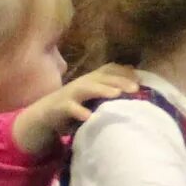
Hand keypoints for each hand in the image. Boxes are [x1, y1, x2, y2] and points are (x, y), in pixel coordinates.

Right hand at [22, 62, 139, 146]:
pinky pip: (70, 108)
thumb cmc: (74, 106)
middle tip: (135, 88)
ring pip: (87, 88)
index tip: (141, 79)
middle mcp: (82, 83)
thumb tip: (134, 85)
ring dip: (102, 90)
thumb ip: (109, 90)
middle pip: (101, 77)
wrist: (44, 116)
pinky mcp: (60, 107)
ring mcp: (70, 94)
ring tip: (116, 94)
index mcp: (91, 79)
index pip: (108, 69)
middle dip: (119, 80)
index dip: (124, 71)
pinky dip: (79, 111)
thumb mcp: (92, 97)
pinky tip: (88, 116)